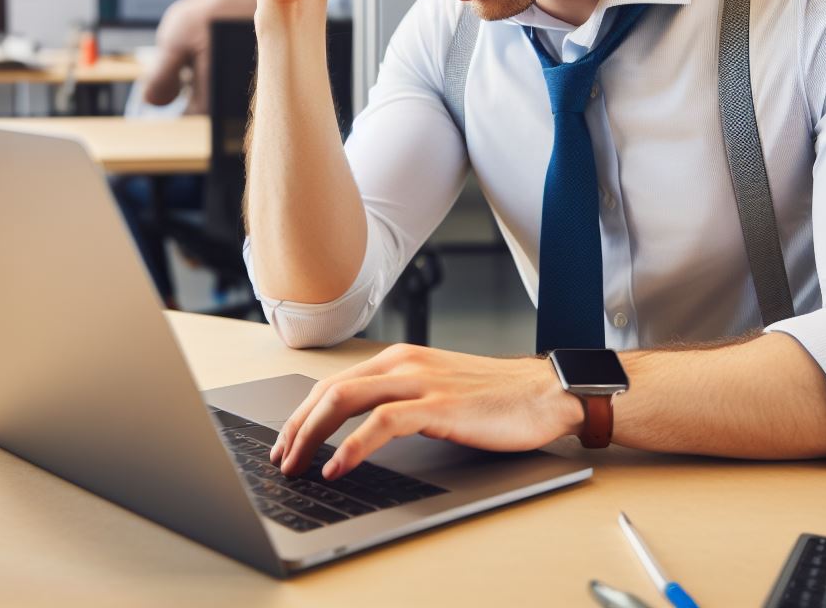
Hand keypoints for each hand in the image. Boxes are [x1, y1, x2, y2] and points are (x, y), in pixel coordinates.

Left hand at [270, 344, 585, 479]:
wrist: (544, 393)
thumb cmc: (496, 397)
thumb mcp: (438, 389)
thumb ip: (403, 398)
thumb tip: (363, 427)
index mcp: (402, 359)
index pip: (336, 383)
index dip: (303, 414)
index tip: (288, 441)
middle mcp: (405, 363)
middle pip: (330, 389)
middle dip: (296, 425)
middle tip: (281, 457)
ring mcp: (420, 382)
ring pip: (345, 399)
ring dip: (312, 435)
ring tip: (296, 465)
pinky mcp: (438, 405)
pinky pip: (382, 423)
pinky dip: (352, 445)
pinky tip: (337, 466)